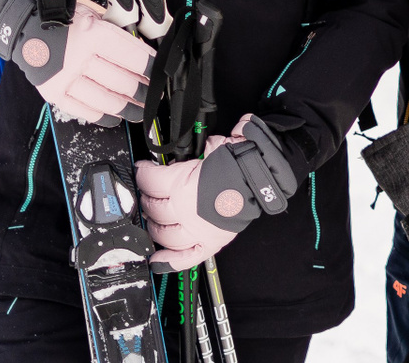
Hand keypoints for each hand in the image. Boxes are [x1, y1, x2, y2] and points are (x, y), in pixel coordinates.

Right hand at [0, 0, 154, 124]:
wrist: (23, 24)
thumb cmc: (63, 16)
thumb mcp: (95, 14)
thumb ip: (118, 33)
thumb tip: (146, 52)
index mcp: (94, 35)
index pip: (135, 58)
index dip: (153, 69)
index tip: (162, 75)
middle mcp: (80, 59)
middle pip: (123, 82)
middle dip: (145, 92)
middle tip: (155, 95)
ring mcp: (66, 78)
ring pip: (107, 100)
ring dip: (128, 108)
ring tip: (141, 110)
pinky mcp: (54, 92)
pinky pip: (84, 110)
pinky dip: (103, 116)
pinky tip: (115, 117)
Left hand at [137, 114, 297, 271]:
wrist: (265, 175)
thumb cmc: (241, 159)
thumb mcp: (208, 148)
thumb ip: (189, 154)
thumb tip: (178, 155)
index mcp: (181, 184)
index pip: (149, 181)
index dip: (143, 174)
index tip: (142, 170)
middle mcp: (185, 210)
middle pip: (153, 208)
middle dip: (147, 199)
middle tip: (149, 193)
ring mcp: (196, 230)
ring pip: (163, 234)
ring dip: (154, 225)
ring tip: (154, 218)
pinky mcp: (210, 242)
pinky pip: (185, 257)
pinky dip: (169, 260)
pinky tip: (156, 259)